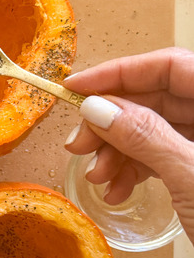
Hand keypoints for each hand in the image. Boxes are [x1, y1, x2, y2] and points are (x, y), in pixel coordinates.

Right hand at [63, 47, 193, 240]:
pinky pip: (159, 156)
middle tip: (79, 143)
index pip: (170, 67)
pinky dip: (133, 170)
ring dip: (116, 151)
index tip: (76, 88)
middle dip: (110, 122)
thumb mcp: (192, 177)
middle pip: (155, 99)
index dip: (119, 72)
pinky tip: (116, 190)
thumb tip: (98, 107)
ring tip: (97, 176)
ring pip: (151, 130)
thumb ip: (145, 136)